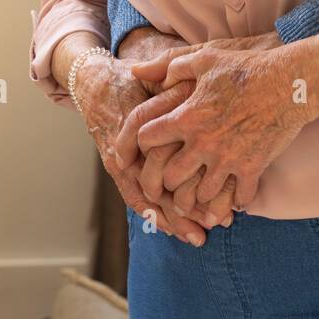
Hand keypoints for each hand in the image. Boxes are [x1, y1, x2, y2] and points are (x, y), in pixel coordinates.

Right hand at [70, 54, 217, 244]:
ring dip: (172, 219)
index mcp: (144, 129)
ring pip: (149, 199)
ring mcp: (123, 163)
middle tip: (216, 224)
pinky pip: (135, 197)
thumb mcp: (156, 82)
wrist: (97, 85)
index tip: (220, 193)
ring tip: (197, 237)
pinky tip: (170, 229)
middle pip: (161, 188)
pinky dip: (153, 214)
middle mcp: (131, 151)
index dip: (194, 180)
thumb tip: (206, 102)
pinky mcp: (119, 169)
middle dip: (188, 209)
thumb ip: (177, 94)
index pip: (168, 161)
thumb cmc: (134, 82)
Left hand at [117, 40, 313, 210]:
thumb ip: (170, 65)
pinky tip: (233, 199)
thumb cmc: (247, 67)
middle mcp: (203, 142)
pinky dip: (234, 202)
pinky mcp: (252, 168)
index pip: (146, 139)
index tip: (146, 149)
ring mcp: (228, 158)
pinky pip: (238, 198)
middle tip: (169, 184)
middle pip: (170, 177)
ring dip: (198, 198)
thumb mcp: (205, 58)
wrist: (290, 82)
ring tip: (198, 197)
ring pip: (201, 194)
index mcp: (187, 116)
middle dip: (166, 182)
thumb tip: (140, 70)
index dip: (141, 145)